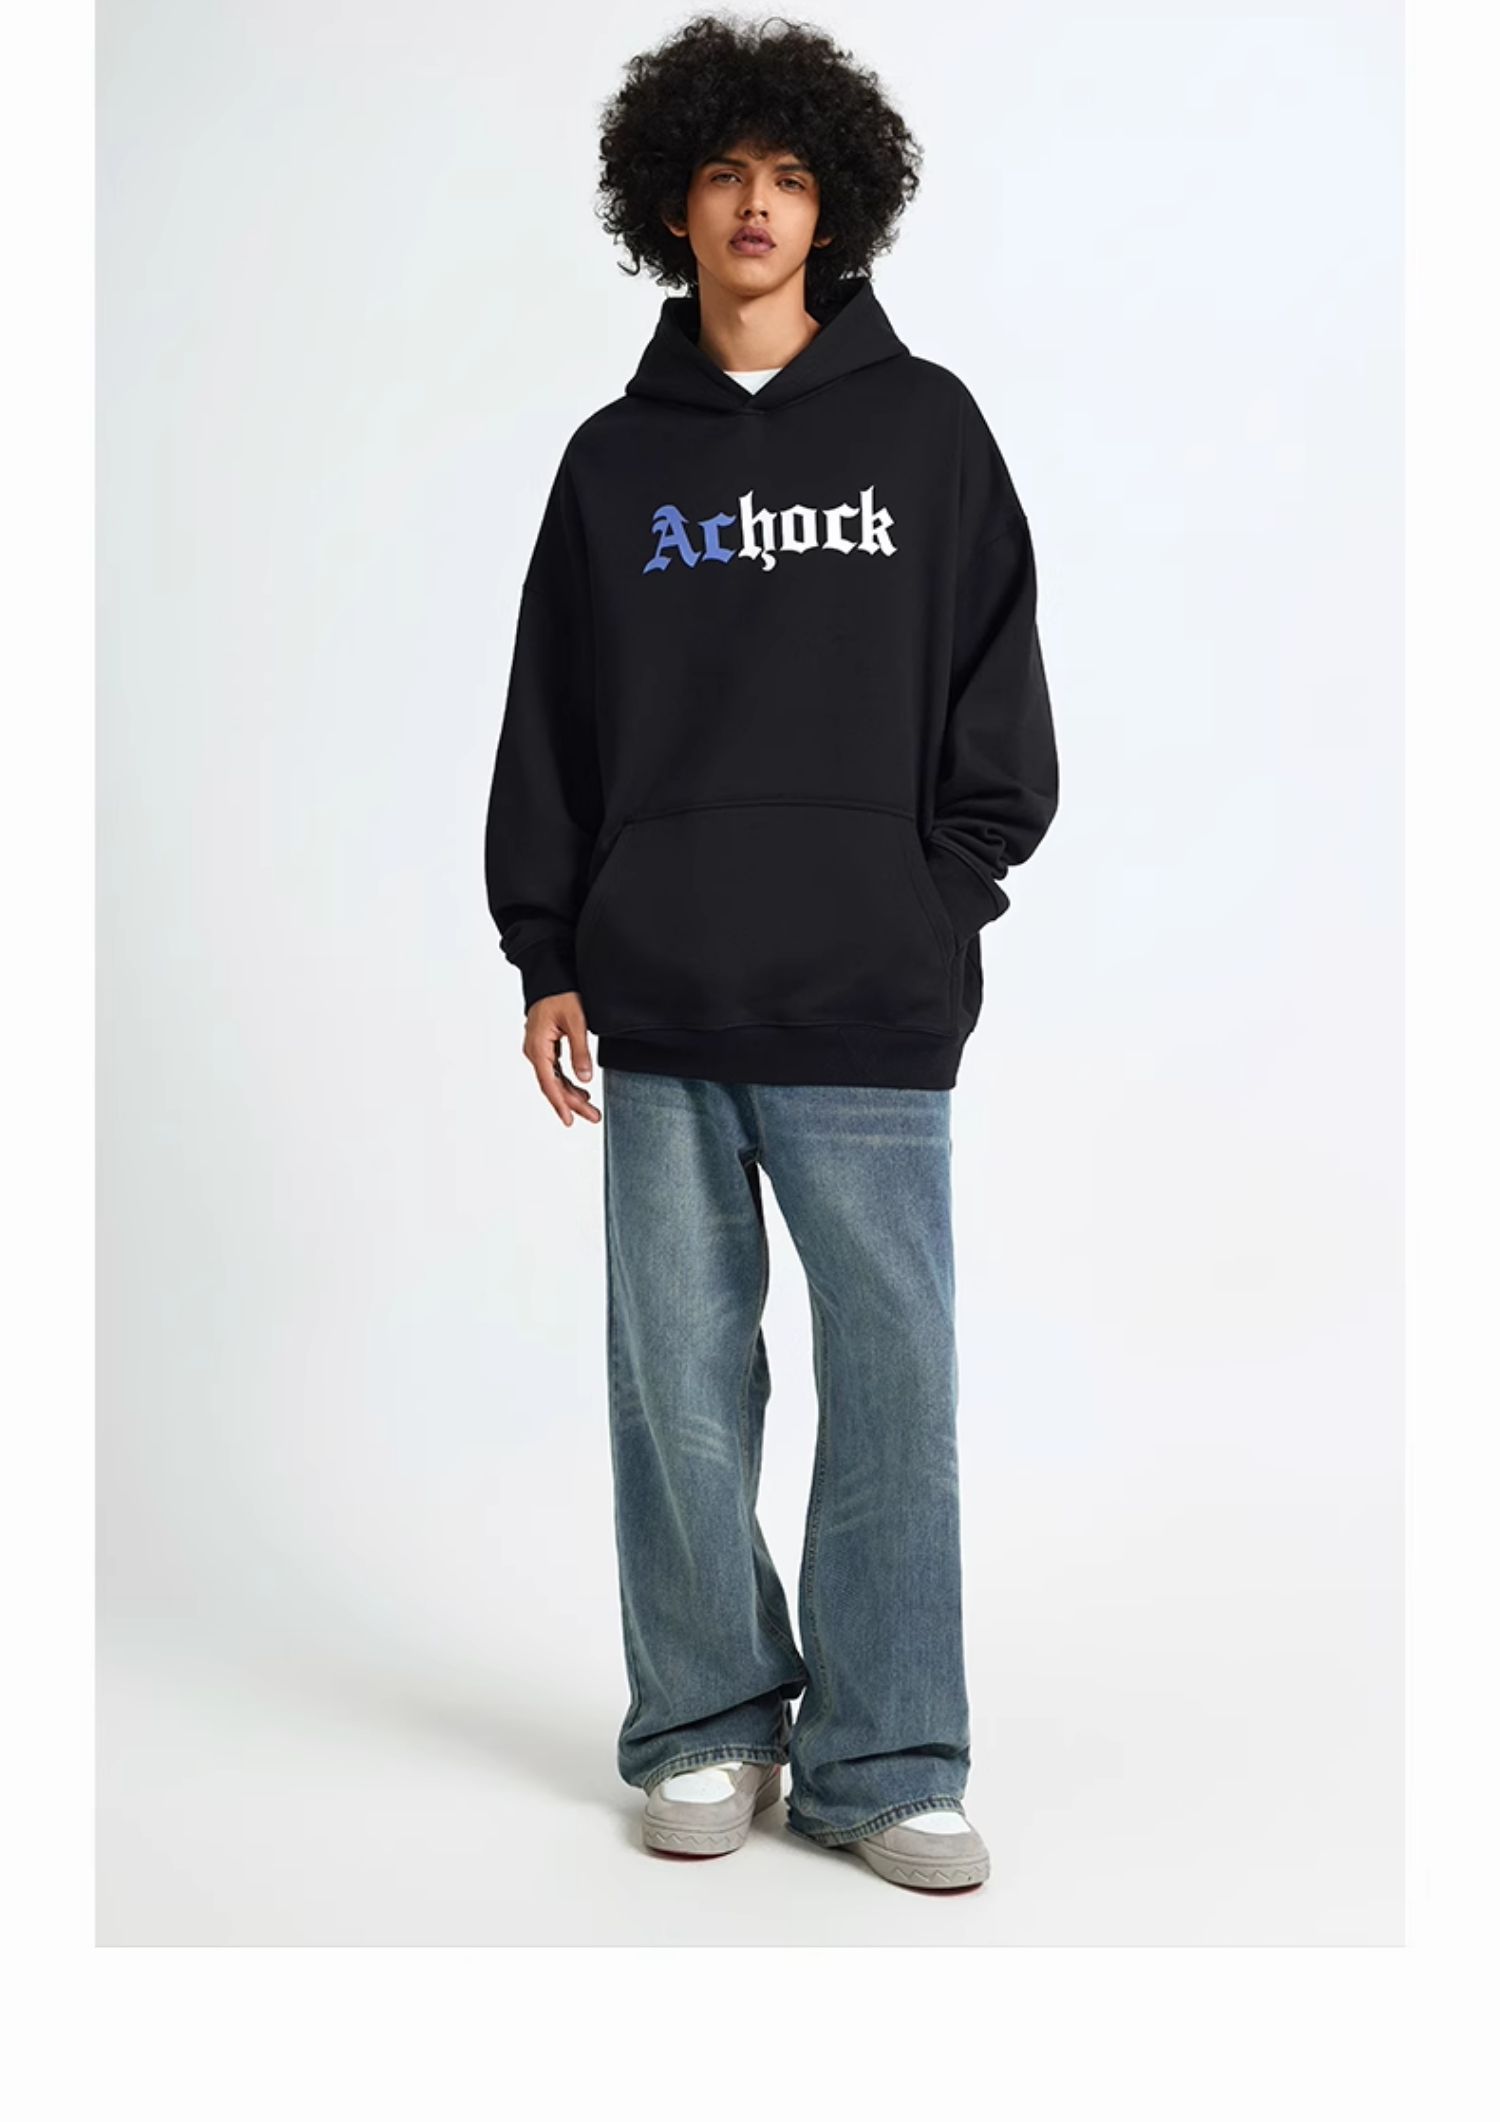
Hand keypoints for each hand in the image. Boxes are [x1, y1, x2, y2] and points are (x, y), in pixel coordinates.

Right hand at [522, 991, 598, 1126]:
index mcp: (538, 1047)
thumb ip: (580, 1051)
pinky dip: (567, 1081)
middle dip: (572, 1103)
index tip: (570, 1120)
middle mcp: (534, 1051)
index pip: (550, 1083)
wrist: (549, 976)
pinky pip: (555, 1070)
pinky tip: (580, 1090)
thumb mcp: (576, 1022)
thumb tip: (585, 1079)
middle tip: (593, 1116)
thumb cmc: (560, 994)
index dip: (561, 1103)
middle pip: (553, 1085)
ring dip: (571, 1094)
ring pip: (554, 1079)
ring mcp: (538, 1049)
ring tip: (590, 1108)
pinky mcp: (544, 1046)